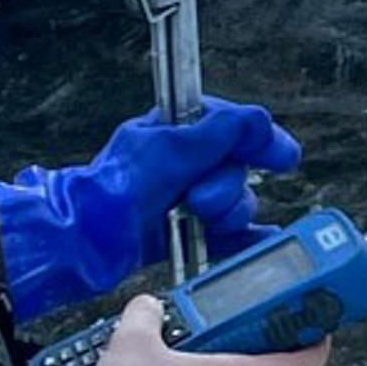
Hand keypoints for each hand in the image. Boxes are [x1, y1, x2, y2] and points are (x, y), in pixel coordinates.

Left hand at [0, 97, 301, 321]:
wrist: (83, 240)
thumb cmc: (112, 191)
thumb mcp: (169, 150)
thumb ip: (218, 132)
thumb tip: (256, 120)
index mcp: (177, 131)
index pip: (234, 127)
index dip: (260, 141)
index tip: (283, 156)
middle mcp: (184, 163)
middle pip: (238, 171)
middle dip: (225, 188)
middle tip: (200, 199)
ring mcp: (186, 199)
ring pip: (236, 204)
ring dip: (226, 214)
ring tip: (198, 219)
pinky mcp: (186, 232)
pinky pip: (229, 235)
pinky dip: (244, 240)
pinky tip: (259, 245)